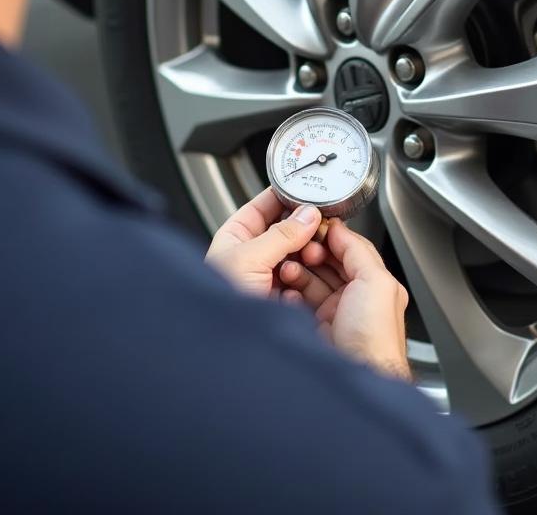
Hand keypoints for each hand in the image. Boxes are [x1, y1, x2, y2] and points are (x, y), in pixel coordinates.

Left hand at [206, 187, 321, 297]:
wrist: (223, 346)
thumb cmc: (218, 303)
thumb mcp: (249, 259)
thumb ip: (282, 234)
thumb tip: (308, 214)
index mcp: (235, 237)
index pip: (263, 205)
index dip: (285, 195)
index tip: (308, 190)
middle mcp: (251, 254)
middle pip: (285, 230)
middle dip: (303, 229)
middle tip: (318, 226)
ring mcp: (266, 276)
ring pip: (296, 255)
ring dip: (307, 254)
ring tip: (312, 255)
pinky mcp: (279, 298)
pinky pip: (301, 280)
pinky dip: (306, 278)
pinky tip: (305, 279)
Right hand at [279, 219, 410, 380]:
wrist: (357, 378)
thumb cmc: (375, 339)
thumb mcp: (375, 282)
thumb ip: (358, 251)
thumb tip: (340, 229)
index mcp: (375, 285)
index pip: (350, 249)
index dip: (331, 236)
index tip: (312, 226)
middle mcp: (356, 299)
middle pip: (328, 264)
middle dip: (310, 253)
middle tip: (295, 246)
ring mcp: (336, 315)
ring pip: (311, 283)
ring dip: (297, 272)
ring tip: (286, 268)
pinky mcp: (317, 331)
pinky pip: (299, 304)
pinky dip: (290, 295)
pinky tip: (286, 291)